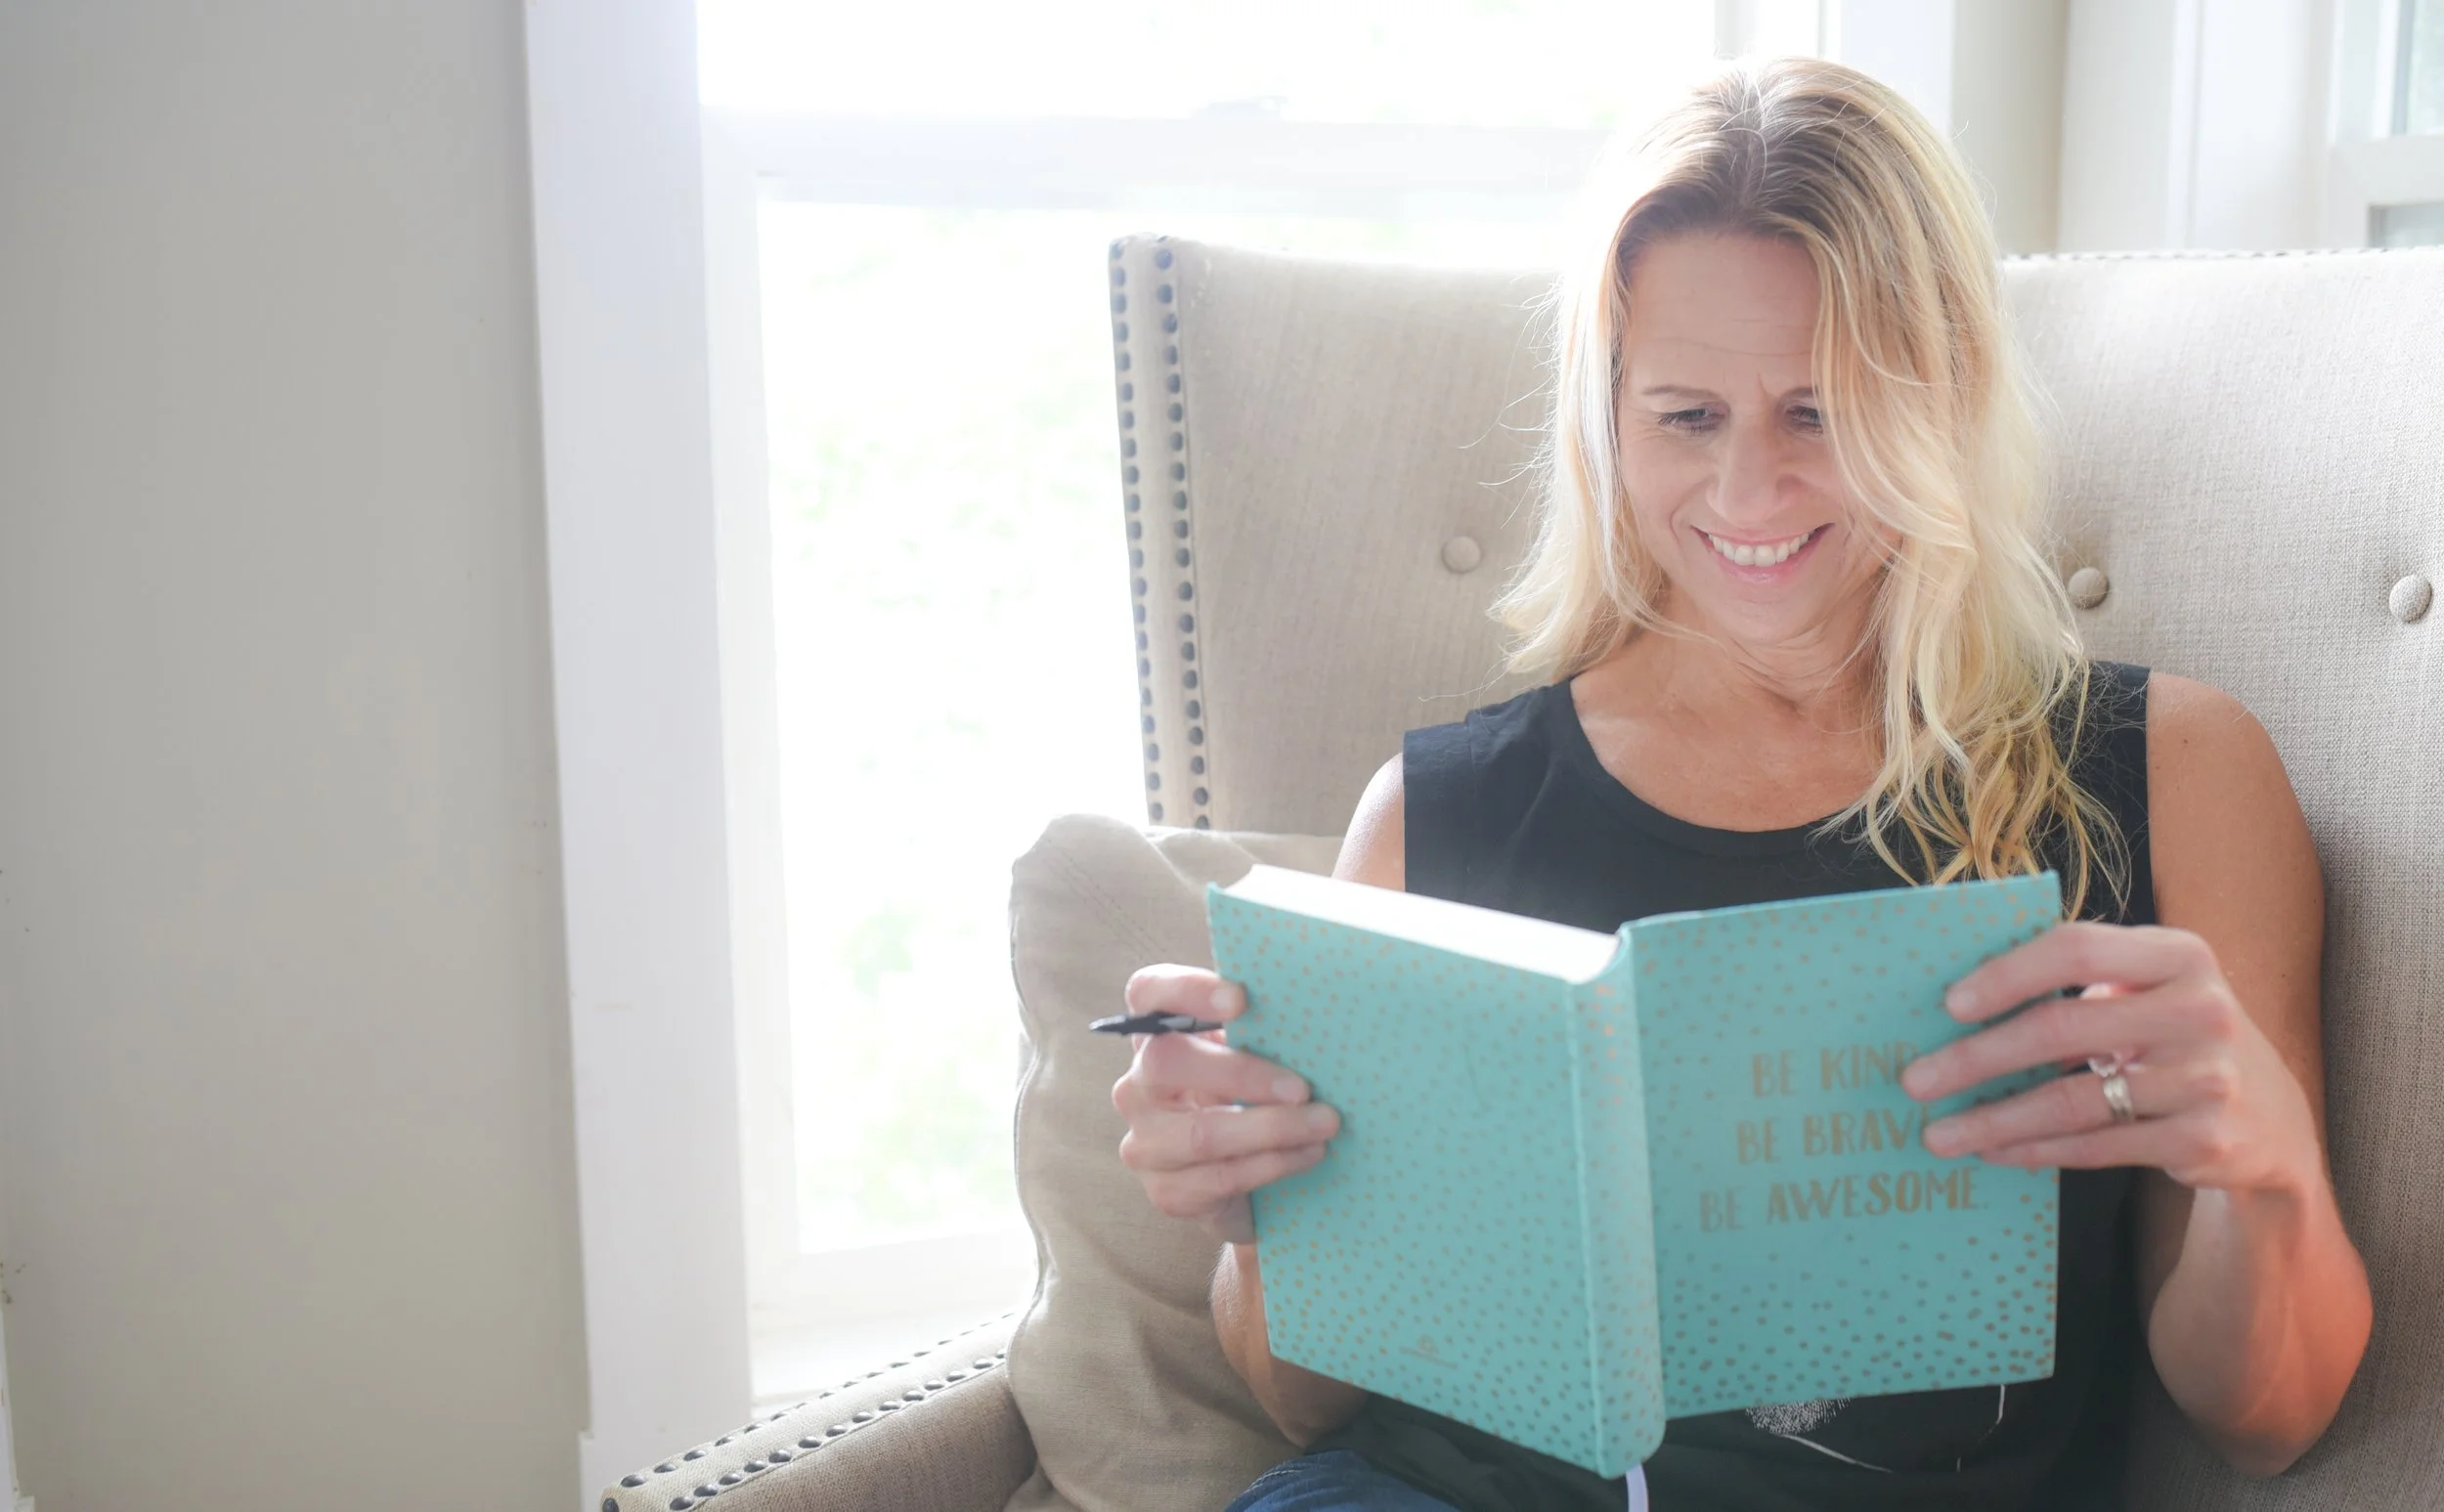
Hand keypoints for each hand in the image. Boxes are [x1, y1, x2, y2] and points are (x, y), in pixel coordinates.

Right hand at [1110, 963, 1340, 1244]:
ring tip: (1324, 1123)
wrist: (1245, 1182)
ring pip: (1202, 1132)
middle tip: (1302, 1087)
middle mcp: (1137, 1085)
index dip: (1186, 990)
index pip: (1148, 992)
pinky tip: (1309, 1152)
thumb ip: (1261, 1031)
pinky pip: (1221, 1176)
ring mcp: (1144, 1142)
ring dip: (1274, 1128)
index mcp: (1156, 1036)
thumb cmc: (1252, 1100)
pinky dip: (1274, 1163)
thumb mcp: (1252, 1057)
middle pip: (1168, 1062)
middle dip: (1243, 1073)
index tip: (1240, 1000)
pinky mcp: (1166, 1191)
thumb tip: (1309, 1009)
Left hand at [1900, 921, 2320, 1195]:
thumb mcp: (2151, 991)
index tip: (1949, 1004)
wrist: (2274, 1122)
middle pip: (2062, 1029)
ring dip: (1995, 1120)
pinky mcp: (2205, 1140)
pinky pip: (2097, 1146)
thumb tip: (1961, 1000)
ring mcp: (2208, 1078)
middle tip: (1916, 1080)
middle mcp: (2202, 1010)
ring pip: (2073, 1100)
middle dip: (1977, 1058)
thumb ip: (2083, 980)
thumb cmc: (2177, 1039)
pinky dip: (2036, 1150)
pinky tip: (1995, 1152)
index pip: (2077, 948)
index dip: (2008, 974)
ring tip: (1938, 1134)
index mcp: (2180, 954)